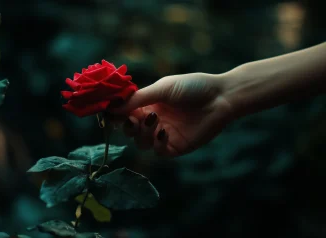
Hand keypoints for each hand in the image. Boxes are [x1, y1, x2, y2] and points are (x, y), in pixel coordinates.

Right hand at [110, 73, 233, 156]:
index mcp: (148, 105)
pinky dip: (157, 143)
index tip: (108, 113)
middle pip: (129, 130)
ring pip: (141, 143)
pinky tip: (164, 131)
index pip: (125, 113)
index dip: (115, 115)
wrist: (220, 98)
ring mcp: (163, 134)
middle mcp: (153, 121)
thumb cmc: (192, 87)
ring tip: (154, 120)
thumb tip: (112, 106)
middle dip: (127, 126)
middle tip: (132, 119)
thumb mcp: (162, 88)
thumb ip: (138, 99)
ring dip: (142, 133)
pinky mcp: (175, 146)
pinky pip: (158, 151)